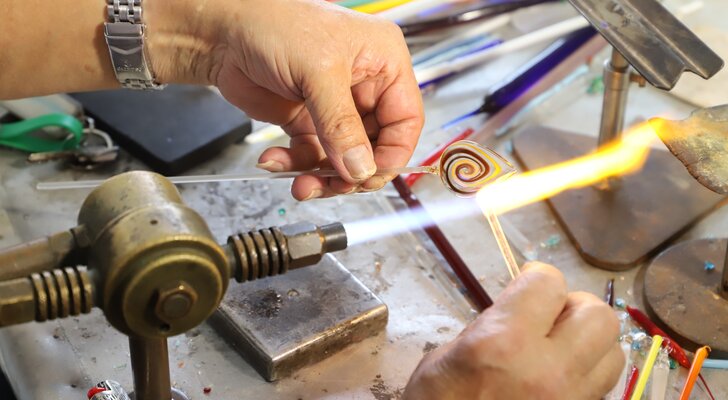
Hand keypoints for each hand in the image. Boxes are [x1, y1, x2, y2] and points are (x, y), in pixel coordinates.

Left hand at [149, 0, 422, 199]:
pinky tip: (274, 160)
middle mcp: (364, 87)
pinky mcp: (306, 120)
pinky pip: (311, 155)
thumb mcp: (318, 73)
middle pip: (374, 146)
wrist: (221, 30)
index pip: (405, 121)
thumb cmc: (275, 24)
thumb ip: (341, 126)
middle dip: (352, 171)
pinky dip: (296, 165)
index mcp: (384, 64)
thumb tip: (362, 170)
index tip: (370, 177)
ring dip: (322, 176)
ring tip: (300, 184)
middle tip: (332, 187)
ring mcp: (334, 106)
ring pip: (342, 158)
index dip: (392, 154)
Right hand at [403, 263, 623, 399]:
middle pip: (598, 314)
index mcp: (503, 342)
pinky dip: (586, 375)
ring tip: (557, 352)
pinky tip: (558, 380)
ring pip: (614, 353)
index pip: (548, 283)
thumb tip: (522, 310)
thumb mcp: (446, 357)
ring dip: (588, 343)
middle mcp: (547, 370)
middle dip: (573, 307)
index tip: (524, 289)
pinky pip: (602, 387)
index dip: (535, 279)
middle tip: (547, 319)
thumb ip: (491, 326)